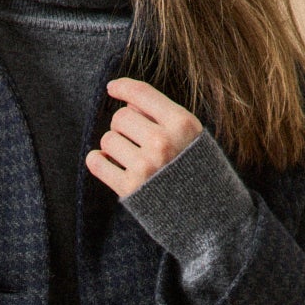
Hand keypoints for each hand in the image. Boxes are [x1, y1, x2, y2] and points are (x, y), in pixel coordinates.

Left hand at [85, 76, 202, 199]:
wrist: (208, 217)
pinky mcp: (130, 188)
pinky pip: (97, 163)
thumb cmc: (197, 171)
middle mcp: (163, 142)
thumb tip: (127, 103)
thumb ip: (164, 117)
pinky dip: (97, 161)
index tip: (112, 89)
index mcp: (182, 124)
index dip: (123, 87)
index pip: (142, 94)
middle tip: (135, 141)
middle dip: (123, 127)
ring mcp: (146, 166)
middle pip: (120, 117)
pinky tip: (106, 163)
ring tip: (130, 157)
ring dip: (113, 147)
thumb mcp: (193, 136)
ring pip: (107, 140)